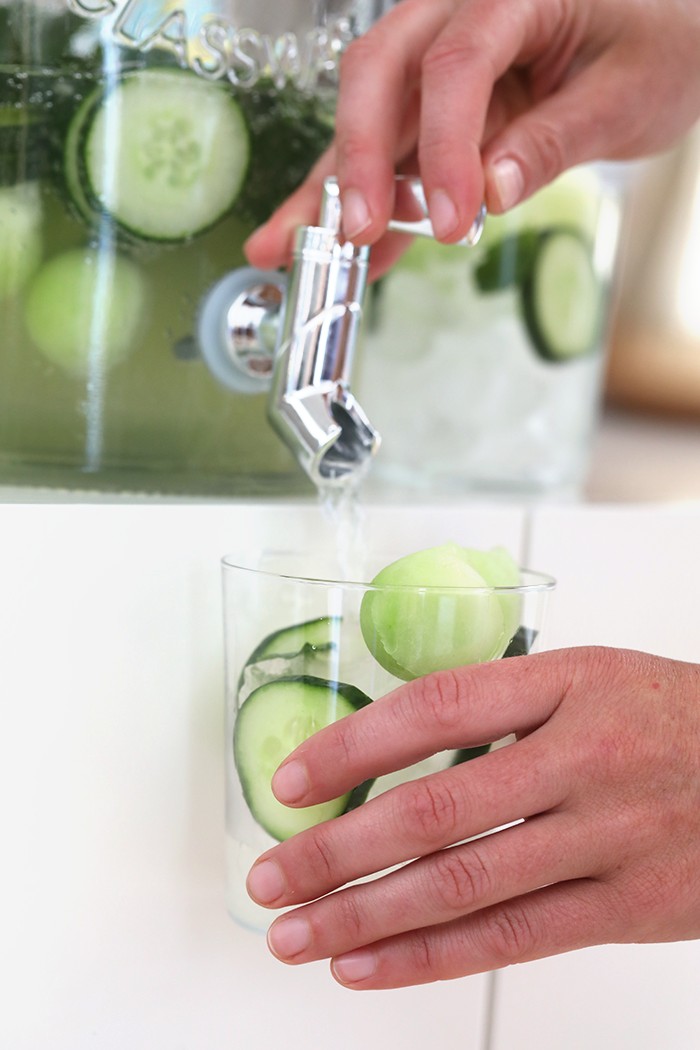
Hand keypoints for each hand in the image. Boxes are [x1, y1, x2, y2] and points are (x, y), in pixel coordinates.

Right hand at [245, 0, 699, 276]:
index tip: (453, 224)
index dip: (445, 151)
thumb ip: (554, 139)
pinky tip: (337, 245)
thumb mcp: (626, 93)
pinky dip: (367, 202)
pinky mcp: (438, 106)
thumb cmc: (659, 40)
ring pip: (367, 119)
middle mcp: (457, 14)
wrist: (666, 28)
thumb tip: (489, 191)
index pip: (455, 68)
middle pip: (378, 75)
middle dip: (356, 161)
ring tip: (286, 248)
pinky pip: (392, 153)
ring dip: (329, 189)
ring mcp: (439, 61)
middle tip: (352, 233)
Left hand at [246, 647, 699, 988]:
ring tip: (296, 935)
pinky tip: (368, 968)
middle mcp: (586, 757)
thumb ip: (503, 706)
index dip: (352, 747)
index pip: (436, 708)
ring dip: (364, 917)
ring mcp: (611, 836)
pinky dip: (429, 957)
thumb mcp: (592, 679)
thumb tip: (389, 747)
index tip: (290, 782)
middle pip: (435, 809)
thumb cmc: (670, 719)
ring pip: (463, 885)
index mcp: (568, 682)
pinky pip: (513, 938)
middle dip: (336, 851)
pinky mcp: (632, 908)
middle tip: (270, 877)